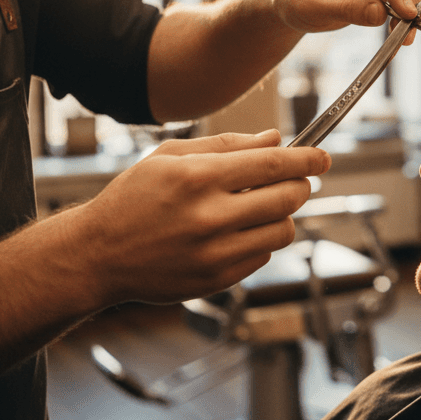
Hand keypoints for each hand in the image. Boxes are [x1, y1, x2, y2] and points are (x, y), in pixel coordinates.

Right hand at [72, 129, 330, 305]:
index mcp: (197, 177)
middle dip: (300, 184)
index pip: (273, 164)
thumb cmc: (133, 199)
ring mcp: (214, 253)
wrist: (97, 255)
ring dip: (282, 215)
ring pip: (283, 230)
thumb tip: (276, 139)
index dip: (307, 159)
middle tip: (295, 180)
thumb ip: (227, 145)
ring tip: (260, 207)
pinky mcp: (217, 280)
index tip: (323, 156)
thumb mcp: (169, 158)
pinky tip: (235, 232)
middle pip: (287, 197)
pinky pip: (263, 255)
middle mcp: (209, 216)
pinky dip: (260, 240)